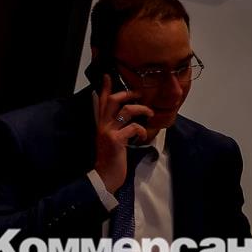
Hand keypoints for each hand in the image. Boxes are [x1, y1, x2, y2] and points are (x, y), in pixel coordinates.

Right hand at [94, 74, 152, 192]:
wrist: (104, 176)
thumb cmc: (110, 158)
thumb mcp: (110, 139)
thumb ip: (115, 127)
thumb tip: (128, 118)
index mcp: (101, 123)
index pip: (101, 101)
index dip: (105, 87)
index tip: (108, 75)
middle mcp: (103, 125)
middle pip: (113, 99)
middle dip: (128, 93)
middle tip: (139, 94)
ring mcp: (109, 131)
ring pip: (126, 110)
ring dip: (142, 109)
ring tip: (150, 114)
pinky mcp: (116, 140)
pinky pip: (133, 128)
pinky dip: (141, 130)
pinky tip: (142, 137)